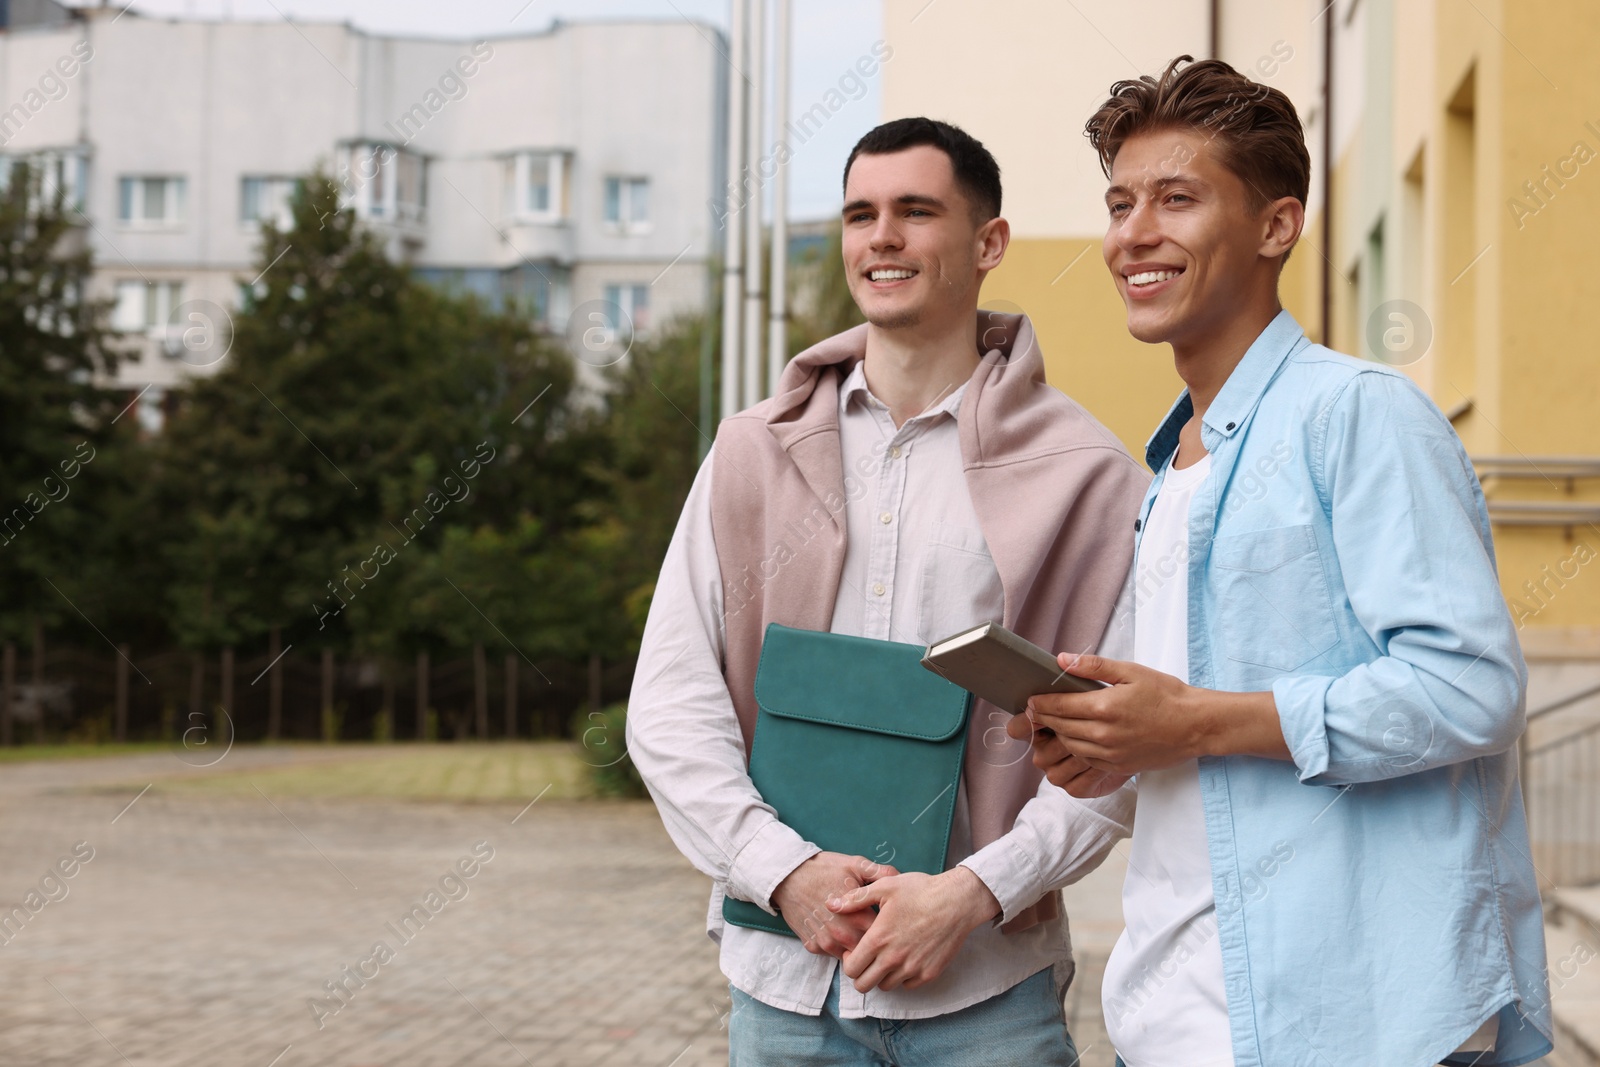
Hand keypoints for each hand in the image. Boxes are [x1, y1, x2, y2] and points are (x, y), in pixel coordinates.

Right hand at [772, 852, 896, 957]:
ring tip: (859, 933)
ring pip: (850, 957)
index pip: (884, 938)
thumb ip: (881, 874)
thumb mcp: (855, 864)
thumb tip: (902, 879)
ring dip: (856, 948)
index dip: (891, 933)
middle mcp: (842, 935)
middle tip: (881, 934)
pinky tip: (839, 932)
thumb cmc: (824, 868)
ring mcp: (825, 943)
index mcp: (857, 916)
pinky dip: (838, 947)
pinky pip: (832, 954)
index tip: (895, 926)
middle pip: (869, 953)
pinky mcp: (812, 947)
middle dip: (875, 945)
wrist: (787, 875)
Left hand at [828, 866, 999, 991]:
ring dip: (882, 975)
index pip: (851, 969)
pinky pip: (908, 985)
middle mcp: (893, 959)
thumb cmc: (920, 890)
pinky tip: (906, 957)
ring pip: (886, 986)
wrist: (957, 901)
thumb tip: (831, 904)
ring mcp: (912, 969)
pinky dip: (903, 976)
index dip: (848, 962)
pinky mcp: (929, 973)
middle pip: (864, 985)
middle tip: (868, 959)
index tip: (855, 951)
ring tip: (888, 956)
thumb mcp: (885, 886)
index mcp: (878, 939)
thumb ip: (855, 899)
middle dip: (861, 974)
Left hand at [1007, 653, 1287, 791]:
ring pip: (1070, 745)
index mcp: (1103, 708)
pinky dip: (1075, 748)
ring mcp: (1109, 754)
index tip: (1029, 700)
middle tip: (1033, 711)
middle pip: (1059, 727)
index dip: (1039, 703)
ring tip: (1051, 724)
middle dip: (1043, 719)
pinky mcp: (1117, 766)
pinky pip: (1086, 759)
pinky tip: (1075, 738)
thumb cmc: (1166, 694)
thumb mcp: (1131, 671)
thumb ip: (1093, 666)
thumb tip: (1061, 660)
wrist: (1195, 726)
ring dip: (1058, 734)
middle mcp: (1102, 734)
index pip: (1058, 707)